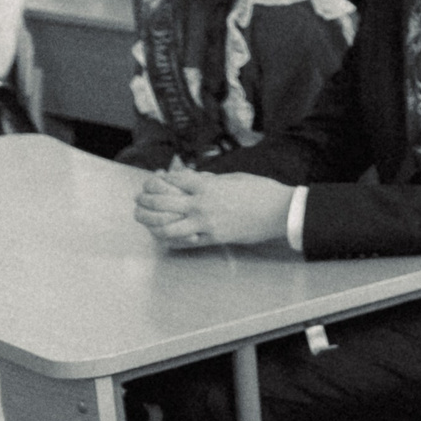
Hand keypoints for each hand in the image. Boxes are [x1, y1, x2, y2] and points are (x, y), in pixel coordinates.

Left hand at [134, 170, 295, 249]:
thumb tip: (196, 180)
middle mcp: (201, 205)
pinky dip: (169, 238)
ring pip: (166, 226)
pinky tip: (162, 235)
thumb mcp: (235, 178)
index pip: (172, 181)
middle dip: (145, 200)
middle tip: (139, 200)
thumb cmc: (262, 191)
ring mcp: (205, 224)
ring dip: (150, 222)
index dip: (159, 180)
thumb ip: (212, 181)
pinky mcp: (213, 239)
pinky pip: (183, 242)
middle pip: (161, 202)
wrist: (281, 212)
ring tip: (144, 218)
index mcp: (207, 186)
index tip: (153, 181)